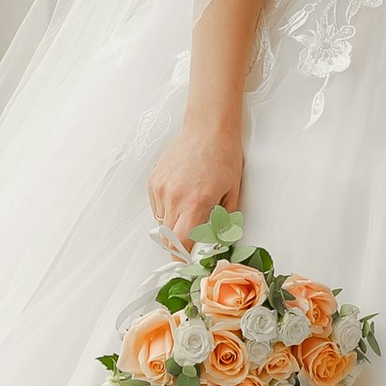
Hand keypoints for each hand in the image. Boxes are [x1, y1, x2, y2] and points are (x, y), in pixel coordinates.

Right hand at [149, 117, 243, 250]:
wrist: (207, 128)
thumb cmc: (223, 156)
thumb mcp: (232, 192)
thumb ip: (224, 221)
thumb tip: (218, 241)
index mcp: (196, 203)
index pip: (181, 244)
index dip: (184, 255)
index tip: (190, 257)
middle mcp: (175, 198)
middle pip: (167, 238)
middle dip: (179, 243)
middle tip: (192, 237)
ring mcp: (161, 188)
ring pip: (162, 222)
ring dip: (174, 223)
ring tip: (189, 206)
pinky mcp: (154, 181)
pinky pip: (157, 206)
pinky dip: (167, 208)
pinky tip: (181, 193)